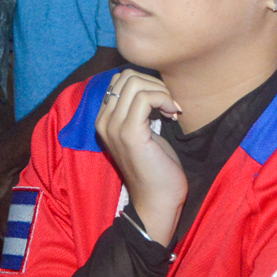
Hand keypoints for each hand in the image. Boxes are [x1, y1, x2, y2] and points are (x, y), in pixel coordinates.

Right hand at [94, 70, 186, 246]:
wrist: (157, 200)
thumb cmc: (156, 167)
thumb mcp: (145, 132)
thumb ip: (141, 109)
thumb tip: (153, 84)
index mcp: (105, 119)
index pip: (120, 79)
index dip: (147, 83)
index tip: (164, 102)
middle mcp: (103, 121)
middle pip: (126, 76)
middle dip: (155, 83)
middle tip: (170, 104)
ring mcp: (113, 127)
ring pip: (135, 84)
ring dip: (161, 91)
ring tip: (172, 110)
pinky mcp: (129, 133)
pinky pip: (144, 98)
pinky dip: (163, 99)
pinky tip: (173, 114)